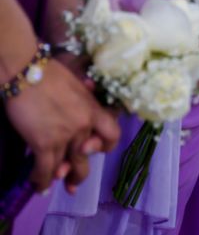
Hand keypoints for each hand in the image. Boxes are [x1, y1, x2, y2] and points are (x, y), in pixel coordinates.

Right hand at [4, 59, 119, 193]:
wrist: (27, 73)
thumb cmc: (50, 73)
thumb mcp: (77, 83)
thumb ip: (85, 94)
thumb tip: (90, 88)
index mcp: (94, 110)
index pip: (113, 134)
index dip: (106, 145)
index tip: (96, 150)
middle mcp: (84, 126)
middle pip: (88, 157)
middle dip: (80, 172)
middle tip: (74, 180)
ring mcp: (65, 137)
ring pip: (68, 167)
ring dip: (62, 178)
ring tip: (57, 184)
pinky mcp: (43, 144)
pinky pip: (46, 169)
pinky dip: (41, 180)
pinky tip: (38, 184)